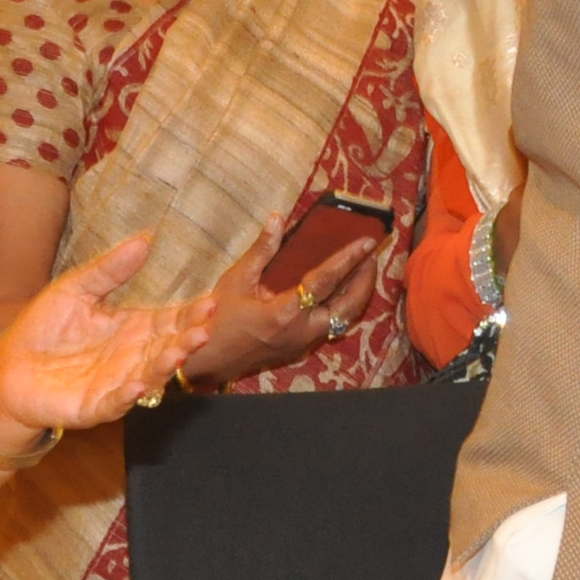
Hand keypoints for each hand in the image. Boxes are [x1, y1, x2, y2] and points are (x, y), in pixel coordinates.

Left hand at [0, 228, 223, 435]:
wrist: (6, 367)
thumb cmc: (43, 328)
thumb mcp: (76, 288)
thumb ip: (110, 269)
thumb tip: (145, 238)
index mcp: (132, 327)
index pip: (170, 319)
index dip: (190, 313)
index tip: (210, 302)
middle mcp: (131, 356)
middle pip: (167, 347)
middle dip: (187, 339)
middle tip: (204, 328)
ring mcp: (116, 382)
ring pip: (150, 375)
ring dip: (166, 365)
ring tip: (179, 351)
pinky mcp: (94, 406)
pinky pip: (116, 402)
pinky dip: (129, 395)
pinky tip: (139, 384)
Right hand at [181, 214, 385, 384]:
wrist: (208, 361)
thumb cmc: (218, 319)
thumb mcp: (236, 280)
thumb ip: (261, 249)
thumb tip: (277, 218)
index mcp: (285, 314)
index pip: (326, 281)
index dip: (348, 260)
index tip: (367, 242)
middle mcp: (302, 331)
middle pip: (348, 305)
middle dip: (365, 278)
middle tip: (371, 253)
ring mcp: (305, 342)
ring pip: (345, 317)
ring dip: (358, 292)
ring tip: (363, 267)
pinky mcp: (303, 347)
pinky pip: (334, 324)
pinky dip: (345, 304)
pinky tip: (345, 288)